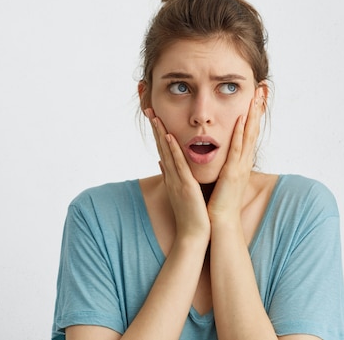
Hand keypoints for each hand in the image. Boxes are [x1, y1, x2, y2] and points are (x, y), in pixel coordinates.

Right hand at [145, 108, 210, 242]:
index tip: (153, 117)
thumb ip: (170, 175)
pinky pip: (177, 164)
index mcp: (171, 176)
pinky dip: (172, 150)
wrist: (194, 234)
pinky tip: (168, 136)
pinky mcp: (184, 185)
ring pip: (166, 152)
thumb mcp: (179, 191)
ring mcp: (176, 180)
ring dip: (160, 133)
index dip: (157, 132)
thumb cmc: (190, 214)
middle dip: (155, 128)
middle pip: (160, 147)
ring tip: (154, 116)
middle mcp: (171, 175)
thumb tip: (161, 162)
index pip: (163, 150)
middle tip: (148, 109)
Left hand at [207, 93, 264, 222]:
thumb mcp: (223, 178)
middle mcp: (243, 162)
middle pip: (253, 130)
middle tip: (262, 89)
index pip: (248, 133)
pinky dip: (239, 134)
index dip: (253, 114)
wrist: (221, 223)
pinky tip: (240, 119)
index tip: (255, 98)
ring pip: (247, 136)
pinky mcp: (232, 174)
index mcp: (240, 162)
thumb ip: (222, 164)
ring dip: (251, 115)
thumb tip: (215, 153)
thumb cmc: (219, 202)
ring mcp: (240, 167)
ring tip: (255, 97)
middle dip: (257, 109)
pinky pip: (236, 150)